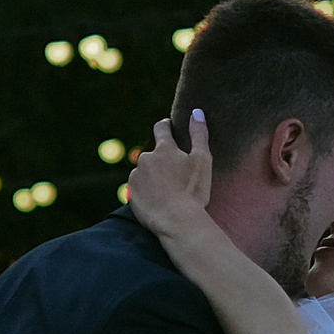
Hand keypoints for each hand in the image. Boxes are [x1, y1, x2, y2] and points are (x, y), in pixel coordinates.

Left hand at [123, 112, 213, 245]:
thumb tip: (196, 112)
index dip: (166, 126)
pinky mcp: (130, 193)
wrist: (176, 222)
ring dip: (153, 176)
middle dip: (162, 159)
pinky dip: (146, 190)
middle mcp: (146, 159)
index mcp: (164, 149)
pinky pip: (138, 187)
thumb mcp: (203, 160)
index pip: (161, 128)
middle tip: (175, 174)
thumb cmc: (192, 191)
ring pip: (145, 171)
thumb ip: (199, 134)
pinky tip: (157, 200)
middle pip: (153, 154)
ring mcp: (136, 176)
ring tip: (167, 191)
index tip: (169, 127)